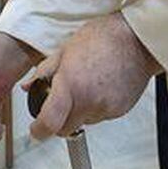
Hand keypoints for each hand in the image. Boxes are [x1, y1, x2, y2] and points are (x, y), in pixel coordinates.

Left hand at [25, 12, 160, 139]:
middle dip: (58, 121)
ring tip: (85, 85)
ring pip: (84, 122)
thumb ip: (44, 72)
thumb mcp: (65, 50)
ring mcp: (106, 108)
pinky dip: (95, 107)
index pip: (50, 123)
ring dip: (79, 111)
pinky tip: (99, 87)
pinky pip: (101, 116)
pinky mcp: (120, 110)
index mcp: (71, 85)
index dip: (39, 130)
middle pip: (65, 129)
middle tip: (59, 103)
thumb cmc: (103, 38)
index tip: (36, 129)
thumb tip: (30, 86)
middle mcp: (89, 102)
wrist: (137, 39)